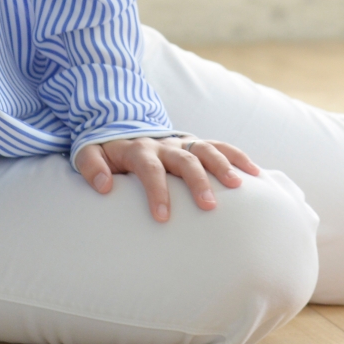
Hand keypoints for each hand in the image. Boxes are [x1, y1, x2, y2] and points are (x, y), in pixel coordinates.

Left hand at [74, 135, 260, 221]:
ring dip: (223, 166)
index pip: (149, 169)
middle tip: (208, 207)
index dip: (156, 192)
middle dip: (198, 182)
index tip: (163, 218)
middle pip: (185, 159)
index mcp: (139, 149)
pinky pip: (220, 146)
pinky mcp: (195, 144)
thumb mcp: (89, 153)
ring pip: (207, 150)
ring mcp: (182, 143)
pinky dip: (237, 157)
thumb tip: (103, 187)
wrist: (121, 125)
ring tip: (238, 187)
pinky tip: (255, 174)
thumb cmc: (106, 150)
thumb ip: (90, 167)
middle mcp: (164, 144)